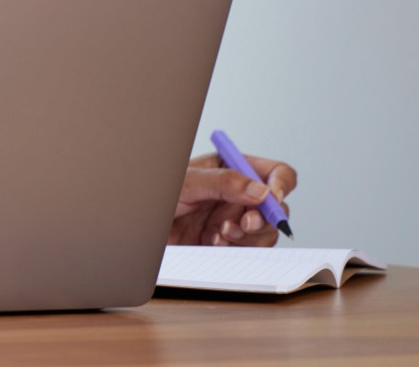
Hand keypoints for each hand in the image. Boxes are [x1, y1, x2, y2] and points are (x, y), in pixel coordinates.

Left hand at [169, 150, 297, 246]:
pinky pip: (250, 250)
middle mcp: (241, 195)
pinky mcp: (230, 243)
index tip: (271, 198)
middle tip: (243, 224)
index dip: (281, 185)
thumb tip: (261, 191)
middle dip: (264, 218)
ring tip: (221, 233)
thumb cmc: (158, 192)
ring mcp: (236, 219)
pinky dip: (238, 248)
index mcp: (235, 168)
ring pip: (267, 232)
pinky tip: (214, 242)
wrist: (137, 224)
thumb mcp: (189, 181)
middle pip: (277, 208)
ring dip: (249, 235)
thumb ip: (224, 182)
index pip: (277, 173)